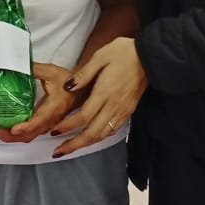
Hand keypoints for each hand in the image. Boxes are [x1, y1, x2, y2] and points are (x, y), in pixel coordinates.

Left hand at [0, 63, 75, 143]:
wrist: (82, 89)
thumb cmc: (68, 81)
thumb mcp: (52, 71)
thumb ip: (35, 69)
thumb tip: (18, 64)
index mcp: (54, 107)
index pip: (38, 121)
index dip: (25, 127)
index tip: (13, 128)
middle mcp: (51, 120)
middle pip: (30, 135)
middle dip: (11, 136)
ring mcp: (48, 125)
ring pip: (29, 137)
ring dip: (12, 137)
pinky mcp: (45, 125)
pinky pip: (30, 134)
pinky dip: (17, 135)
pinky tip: (6, 130)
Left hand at [50, 36, 146, 157]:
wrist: (150, 57)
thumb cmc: (123, 53)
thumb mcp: (100, 56)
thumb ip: (83, 74)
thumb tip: (68, 87)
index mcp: (105, 92)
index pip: (83, 116)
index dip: (68, 126)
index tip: (54, 131)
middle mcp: (114, 106)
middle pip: (92, 133)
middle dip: (74, 144)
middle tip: (58, 152)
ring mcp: (122, 111)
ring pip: (102, 135)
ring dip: (85, 144)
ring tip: (70, 148)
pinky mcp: (129, 111)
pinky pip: (112, 130)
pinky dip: (99, 138)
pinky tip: (91, 138)